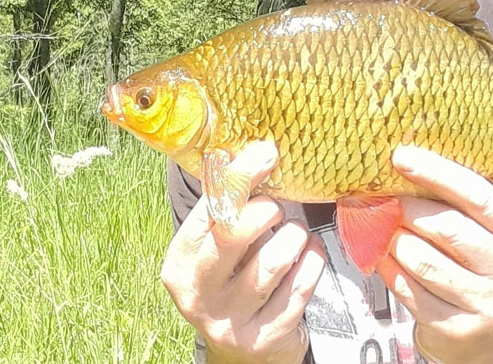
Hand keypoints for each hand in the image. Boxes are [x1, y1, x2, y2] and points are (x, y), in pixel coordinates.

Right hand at [160, 141, 325, 363]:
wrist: (244, 350)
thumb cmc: (234, 279)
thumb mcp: (216, 247)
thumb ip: (226, 207)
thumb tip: (251, 149)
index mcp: (179, 263)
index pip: (208, 210)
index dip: (240, 177)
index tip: (266, 153)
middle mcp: (198, 294)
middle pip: (233, 234)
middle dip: (266, 209)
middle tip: (277, 209)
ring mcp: (232, 320)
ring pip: (275, 260)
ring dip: (294, 237)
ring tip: (294, 235)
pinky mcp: (267, 336)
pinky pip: (302, 284)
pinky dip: (313, 260)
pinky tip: (308, 255)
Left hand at [375, 146, 492, 363]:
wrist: (487, 337)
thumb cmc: (479, 270)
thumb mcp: (487, 237)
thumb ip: (460, 207)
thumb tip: (407, 166)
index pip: (480, 196)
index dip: (438, 174)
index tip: (402, 157)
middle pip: (449, 228)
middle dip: (409, 210)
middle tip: (386, 201)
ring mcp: (486, 305)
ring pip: (423, 261)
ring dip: (395, 240)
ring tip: (384, 230)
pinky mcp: (455, 329)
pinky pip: (408, 290)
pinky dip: (388, 268)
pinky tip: (383, 256)